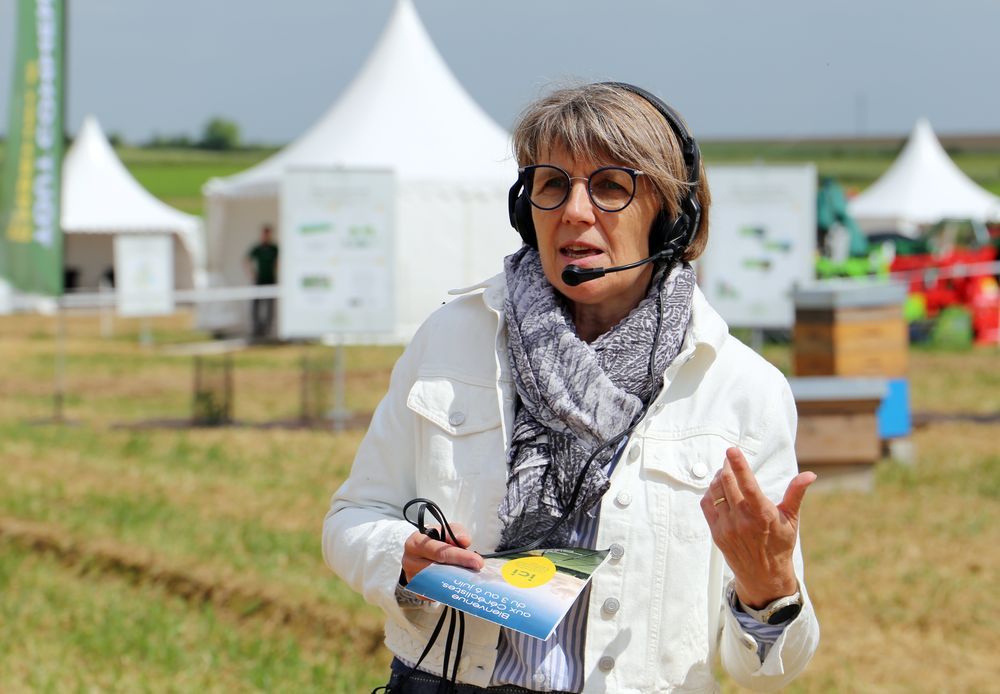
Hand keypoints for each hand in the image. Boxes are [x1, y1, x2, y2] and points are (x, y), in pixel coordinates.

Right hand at [401, 522, 483, 584]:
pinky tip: (459, 585)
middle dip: (461, 571)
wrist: (419, 550)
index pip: (439, 552)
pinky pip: (436, 594)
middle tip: (478, 572)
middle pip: (439, 571)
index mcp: (415, 543)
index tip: (477, 561)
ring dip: (456, 582)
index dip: (460, 557)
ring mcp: (413, 578)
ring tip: (471, 578)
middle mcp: (410, 561)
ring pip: (438, 585)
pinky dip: (449, 591)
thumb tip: (464, 541)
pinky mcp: (417, 591)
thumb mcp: (445, 529)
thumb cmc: (434, 539)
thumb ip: (456, 532)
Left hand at [701, 447, 815, 607]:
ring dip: (718, 478)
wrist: (764, 575)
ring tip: (725, 472)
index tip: (732, 449)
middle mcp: (742, 520)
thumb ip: (796, 493)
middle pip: (727, 483)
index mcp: (762, 514)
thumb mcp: (791, 519)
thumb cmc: (780, 544)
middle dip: (727, 466)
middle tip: (729, 458)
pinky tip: (718, 489)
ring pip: (715, 492)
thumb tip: (810, 474)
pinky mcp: (716, 533)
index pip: (747, 484)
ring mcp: (727, 527)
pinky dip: (710, 492)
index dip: (739, 465)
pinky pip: (707, 505)